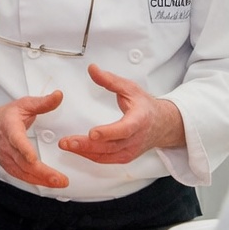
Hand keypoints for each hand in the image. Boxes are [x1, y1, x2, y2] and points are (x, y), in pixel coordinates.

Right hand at [0, 92, 67, 187]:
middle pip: (23, 163)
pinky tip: (49, 183)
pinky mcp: (10, 167)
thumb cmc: (4, 117)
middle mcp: (7, 146)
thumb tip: (58, 96)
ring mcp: (7, 159)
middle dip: (42, 172)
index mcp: (10, 128)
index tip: (33, 158)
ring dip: (42, 180)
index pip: (16, 140)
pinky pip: (23, 177)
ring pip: (24, 173)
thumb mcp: (23, 104)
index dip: (24, 150)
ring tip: (59, 182)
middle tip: (59, 178)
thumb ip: (42, 102)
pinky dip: (36, 182)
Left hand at [60, 65, 185, 163]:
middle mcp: (135, 138)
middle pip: (110, 146)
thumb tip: (93, 69)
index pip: (124, 129)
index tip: (92, 133)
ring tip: (66, 145)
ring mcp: (130, 150)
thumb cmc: (145, 107)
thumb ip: (110, 80)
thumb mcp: (130, 88)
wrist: (162, 125)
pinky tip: (77, 150)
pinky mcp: (125, 157)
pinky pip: (105, 159)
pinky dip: (90, 156)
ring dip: (84, 152)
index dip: (108, 133)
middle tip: (68, 142)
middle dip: (87, 145)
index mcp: (139, 119)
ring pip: (106, 155)